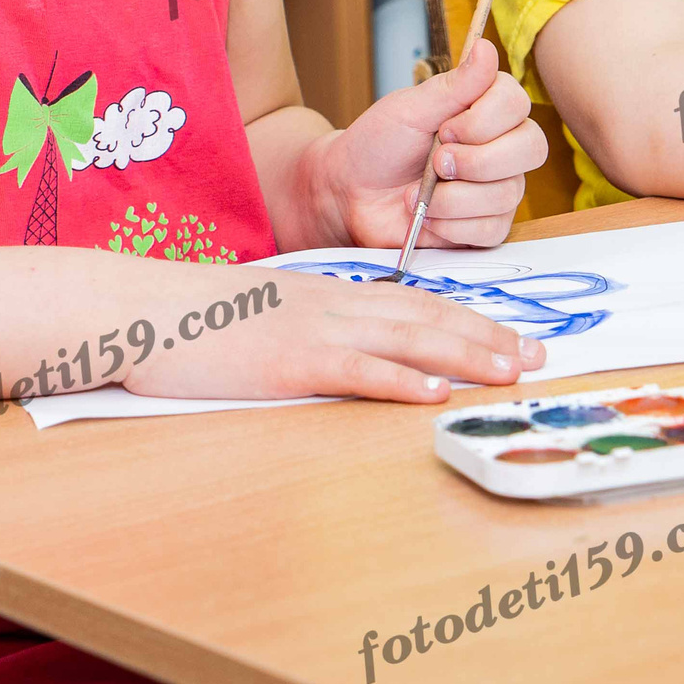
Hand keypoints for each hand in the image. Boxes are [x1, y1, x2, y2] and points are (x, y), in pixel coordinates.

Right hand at [118, 272, 543, 401]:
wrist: (145, 307)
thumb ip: (316, 326)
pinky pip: (357, 369)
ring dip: (464, 355)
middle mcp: (334, 303)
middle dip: (488, 336)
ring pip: (407, 338)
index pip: (417, 302)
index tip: (514, 336)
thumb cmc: (200, 320)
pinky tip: (433, 391)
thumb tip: (356, 350)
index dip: (471, 319)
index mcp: (331, 293)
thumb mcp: (270, 313)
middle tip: (539, 355)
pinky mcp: (290, 361)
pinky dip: (401, 380)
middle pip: (428, 316)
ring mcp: (314, 329)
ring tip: (510, 370)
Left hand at [322, 39, 545, 253]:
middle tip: (435, 161)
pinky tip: (429, 216)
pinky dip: (452, 224)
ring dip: (453, 196)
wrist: (351, 194)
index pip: (518, 104)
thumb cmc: (379, 144)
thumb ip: (454, 85)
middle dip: (477, 159)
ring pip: (508, 193)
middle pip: (531, 148)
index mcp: (486, 109)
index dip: (485, 119)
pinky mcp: (487, 226)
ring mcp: (498, 187)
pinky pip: (492, 228)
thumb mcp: (411, 109)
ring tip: (418, 193)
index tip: (443, 127)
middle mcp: (501, 146)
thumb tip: (487, 47)